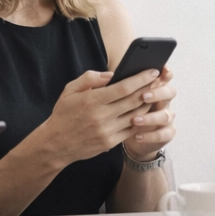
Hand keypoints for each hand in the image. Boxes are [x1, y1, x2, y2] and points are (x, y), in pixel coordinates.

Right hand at [28, 67, 157, 166]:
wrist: (55, 145)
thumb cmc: (63, 114)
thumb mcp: (70, 90)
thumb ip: (90, 78)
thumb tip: (112, 74)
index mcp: (92, 101)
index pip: (124, 88)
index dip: (141, 78)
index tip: (152, 71)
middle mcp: (101, 116)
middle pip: (134, 100)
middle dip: (149, 88)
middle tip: (159, 80)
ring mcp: (107, 131)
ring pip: (136, 115)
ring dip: (147, 104)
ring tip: (154, 93)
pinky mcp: (110, 143)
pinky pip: (131, 129)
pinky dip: (140, 119)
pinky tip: (144, 111)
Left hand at [122, 66, 175, 162]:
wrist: (124, 134)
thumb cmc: (120, 108)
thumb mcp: (117, 95)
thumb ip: (115, 83)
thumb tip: (109, 77)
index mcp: (155, 87)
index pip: (165, 76)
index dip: (165, 73)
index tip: (161, 70)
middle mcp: (164, 100)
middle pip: (169, 92)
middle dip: (157, 93)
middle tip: (144, 96)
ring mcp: (166, 116)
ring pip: (166, 116)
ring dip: (151, 117)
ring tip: (135, 120)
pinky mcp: (165, 133)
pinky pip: (163, 134)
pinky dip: (151, 136)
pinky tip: (137, 136)